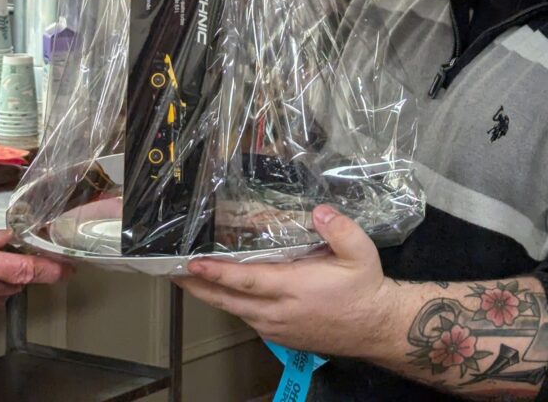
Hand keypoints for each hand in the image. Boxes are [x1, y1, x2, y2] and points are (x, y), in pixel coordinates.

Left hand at [174, 205, 395, 357]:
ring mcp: (277, 327)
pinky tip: (222, 293)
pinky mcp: (280, 336)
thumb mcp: (361, 253)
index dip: (217, 272)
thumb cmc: (365, 288)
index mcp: (294, 288)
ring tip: (188, 279)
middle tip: (171, 272)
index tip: (192, 263)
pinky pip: (247, 319)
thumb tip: (319, 210)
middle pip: (228, 300)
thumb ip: (340, 229)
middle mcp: (279, 311)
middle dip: (197, 287)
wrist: (376, 328)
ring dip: (210, 296)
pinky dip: (230, 304)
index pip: (246, 280)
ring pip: (234, 310)